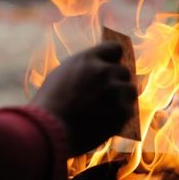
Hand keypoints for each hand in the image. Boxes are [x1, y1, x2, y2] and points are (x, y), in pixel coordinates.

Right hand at [31, 42, 137, 156]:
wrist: (49, 131)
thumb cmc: (49, 106)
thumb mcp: (61, 76)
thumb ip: (83, 70)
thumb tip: (96, 69)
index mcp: (88, 59)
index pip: (115, 48)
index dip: (113, 59)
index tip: (111, 67)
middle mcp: (104, 71)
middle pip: (124, 72)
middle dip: (117, 82)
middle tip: (105, 97)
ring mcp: (114, 91)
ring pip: (130, 90)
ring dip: (122, 99)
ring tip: (106, 111)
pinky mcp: (121, 111)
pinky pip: (128, 111)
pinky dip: (119, 118)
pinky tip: (104, 123)